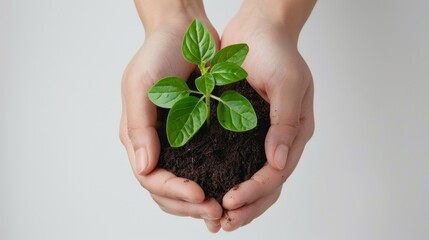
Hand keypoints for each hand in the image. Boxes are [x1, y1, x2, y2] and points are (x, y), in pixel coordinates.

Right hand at [119, 4, 223, 231]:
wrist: (184, 32)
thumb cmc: (158, 53)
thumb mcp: (141, 85)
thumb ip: (139, 127)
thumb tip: (144, 167)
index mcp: (137, 136)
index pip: (150, 178)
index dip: (173, 191)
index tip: (200, 194)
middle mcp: (155, 144)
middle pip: (165, 190)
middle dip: (188, 205)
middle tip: (215, 211)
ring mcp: (176, 142)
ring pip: (182, 185)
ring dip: (199, 202)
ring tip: (222, 209)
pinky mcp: (196, 135)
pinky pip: (201, 167)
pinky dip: (211, 182)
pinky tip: (227, 190)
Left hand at [218, 2, 314, 230]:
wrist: (260, 28)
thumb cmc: (277, 51)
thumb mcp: (287, 82)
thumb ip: (286, 122)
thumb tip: (279, 162)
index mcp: (295, 132)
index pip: (277, 173)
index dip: (256, 191)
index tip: (231, 201)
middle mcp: (279, 139)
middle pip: (267, 185)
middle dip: (246, 206)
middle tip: (222, 223)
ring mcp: (260, 136)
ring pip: (251, 178)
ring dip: (237, 200)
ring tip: (215, 218)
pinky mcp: (241, 128)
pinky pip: (235, 161)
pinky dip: (224, 178)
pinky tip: (208, 188)